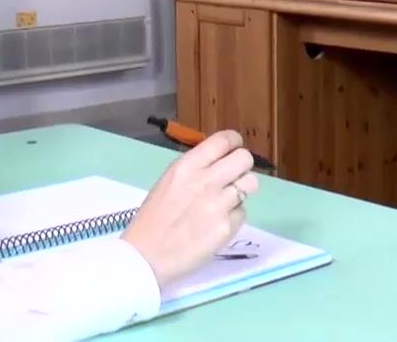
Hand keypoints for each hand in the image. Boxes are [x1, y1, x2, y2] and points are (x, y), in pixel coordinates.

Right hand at [121, 130, 258, 287]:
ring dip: (242, 190)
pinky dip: (233, 217)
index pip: (224, 140)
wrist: (146, 256)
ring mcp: (219, 204)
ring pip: (251, 184)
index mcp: (188, 166)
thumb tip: (219, 163)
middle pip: (245, 158)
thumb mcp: (169, 181)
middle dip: (242, 166)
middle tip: (233, 177)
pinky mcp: (227, 227)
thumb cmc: (152, 219)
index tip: (233, 150)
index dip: (234, 143)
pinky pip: (241, 213)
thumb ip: (195, 170)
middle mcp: (207, 180)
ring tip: (226, 201)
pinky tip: (216, 224)